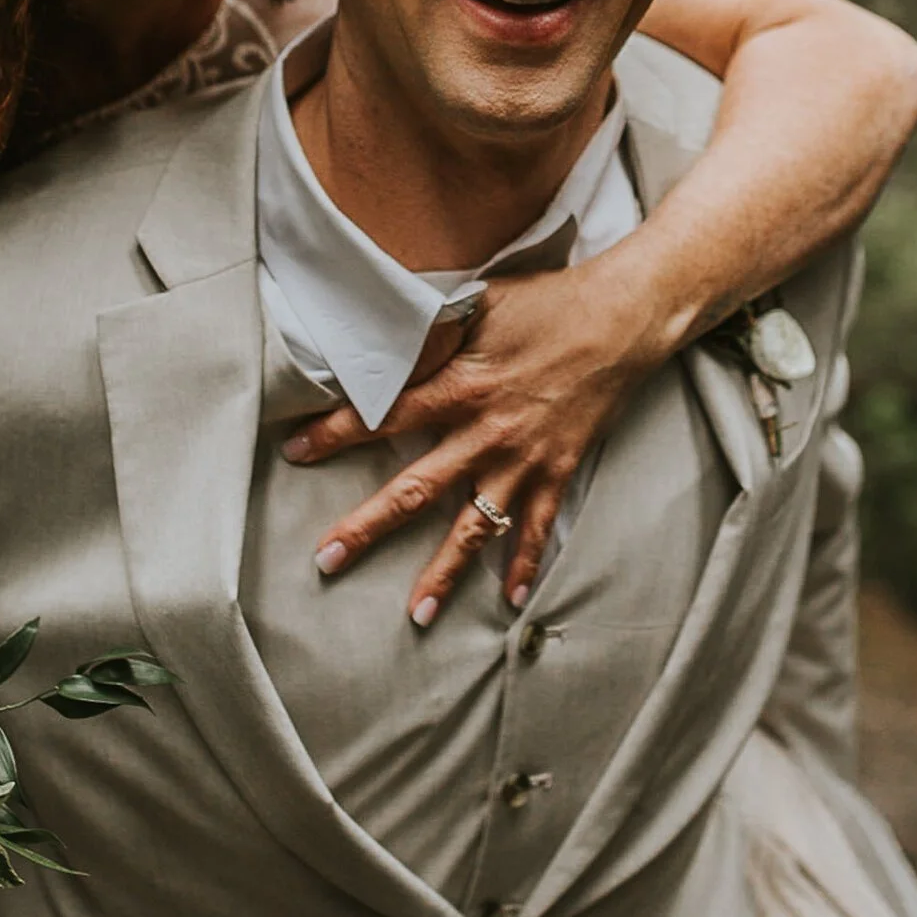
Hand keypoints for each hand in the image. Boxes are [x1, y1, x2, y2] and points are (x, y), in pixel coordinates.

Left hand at [292, 252, 689, 623]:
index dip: (335, 434)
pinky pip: (537, 527)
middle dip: (368, 526)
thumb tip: (382, 340)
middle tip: (326, 559)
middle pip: (417, 488)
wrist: (622, 319)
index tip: (294, 452)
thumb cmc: (547, 303)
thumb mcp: (480, 303)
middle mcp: (487, 432)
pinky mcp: (558, 470)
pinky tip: (508, 599)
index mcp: (460, 386)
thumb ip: (431, 331)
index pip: (384, 415)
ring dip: (444, 571)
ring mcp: (524, 458)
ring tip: (417, 613)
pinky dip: (524, 564)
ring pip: (475, 526)